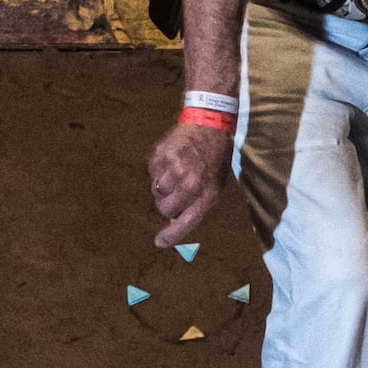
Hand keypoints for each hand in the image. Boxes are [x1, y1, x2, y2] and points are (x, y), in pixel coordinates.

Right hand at [146, 117, 230, 239]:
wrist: (209, 125)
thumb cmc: (215, 159)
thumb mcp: (216, 185)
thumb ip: (198, 204)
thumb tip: (174, 219)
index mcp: (206, 193)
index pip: (185, 222)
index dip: (171, 235)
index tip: (159, 242)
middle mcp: (189, 183)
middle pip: (164, 208)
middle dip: (167, 204)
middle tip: (176, 192)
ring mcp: (173, 169)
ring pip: (156, 191)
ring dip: (162, 187)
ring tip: (175, 173)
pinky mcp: (160, 155)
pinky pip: (152, 173)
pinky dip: (158, 171)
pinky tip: (171, 161)